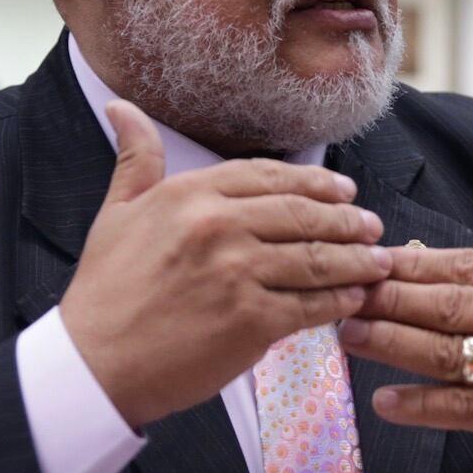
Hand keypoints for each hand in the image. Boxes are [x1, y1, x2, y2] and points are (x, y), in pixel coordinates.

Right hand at [59, 100, 388, 430]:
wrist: (95, 364)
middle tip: (372, 225)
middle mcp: (219, 227)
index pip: (269, 176)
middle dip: (347, 220)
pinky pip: (310, 306)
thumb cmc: (105, 292)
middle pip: (302, 214)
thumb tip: (122, 108)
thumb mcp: (116, 213)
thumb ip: (137, 159)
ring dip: (355, 260)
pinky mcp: (252, 321)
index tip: (342, 190)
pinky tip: (353, 299)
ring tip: (378, 262)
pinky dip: (339, 302)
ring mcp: (238, 273)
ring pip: (315, 259)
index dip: (314, 182)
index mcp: (191, 195)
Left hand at [339, 145, 472, 472]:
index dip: (418, 263)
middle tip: (341, 288)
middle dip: (389, 297)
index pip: (472, 264)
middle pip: (449, 304)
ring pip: (447, 355)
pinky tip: (386, 402)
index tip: (374, 256)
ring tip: (348, 334)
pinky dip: (423, 407)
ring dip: (392, 345)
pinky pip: (465, 410)